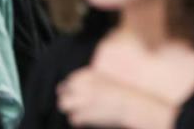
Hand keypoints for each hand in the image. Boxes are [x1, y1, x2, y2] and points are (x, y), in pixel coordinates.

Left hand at [57, 66, 176, 128]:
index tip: (78, 93)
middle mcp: (81, 86)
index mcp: (87, 74)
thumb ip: (92, 80)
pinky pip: (73, 118)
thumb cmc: (123, 91)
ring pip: (63, 105)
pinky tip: (88, 119)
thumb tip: (79, 87)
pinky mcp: (83, 114)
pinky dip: (79, 120)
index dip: (73, 88)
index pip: (69, 80)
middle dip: (68, 98)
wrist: (131, 104)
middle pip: (62, 92)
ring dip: (72, 108)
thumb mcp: (107, 78)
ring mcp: (81, 100)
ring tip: (82, 111)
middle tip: (77, 103)